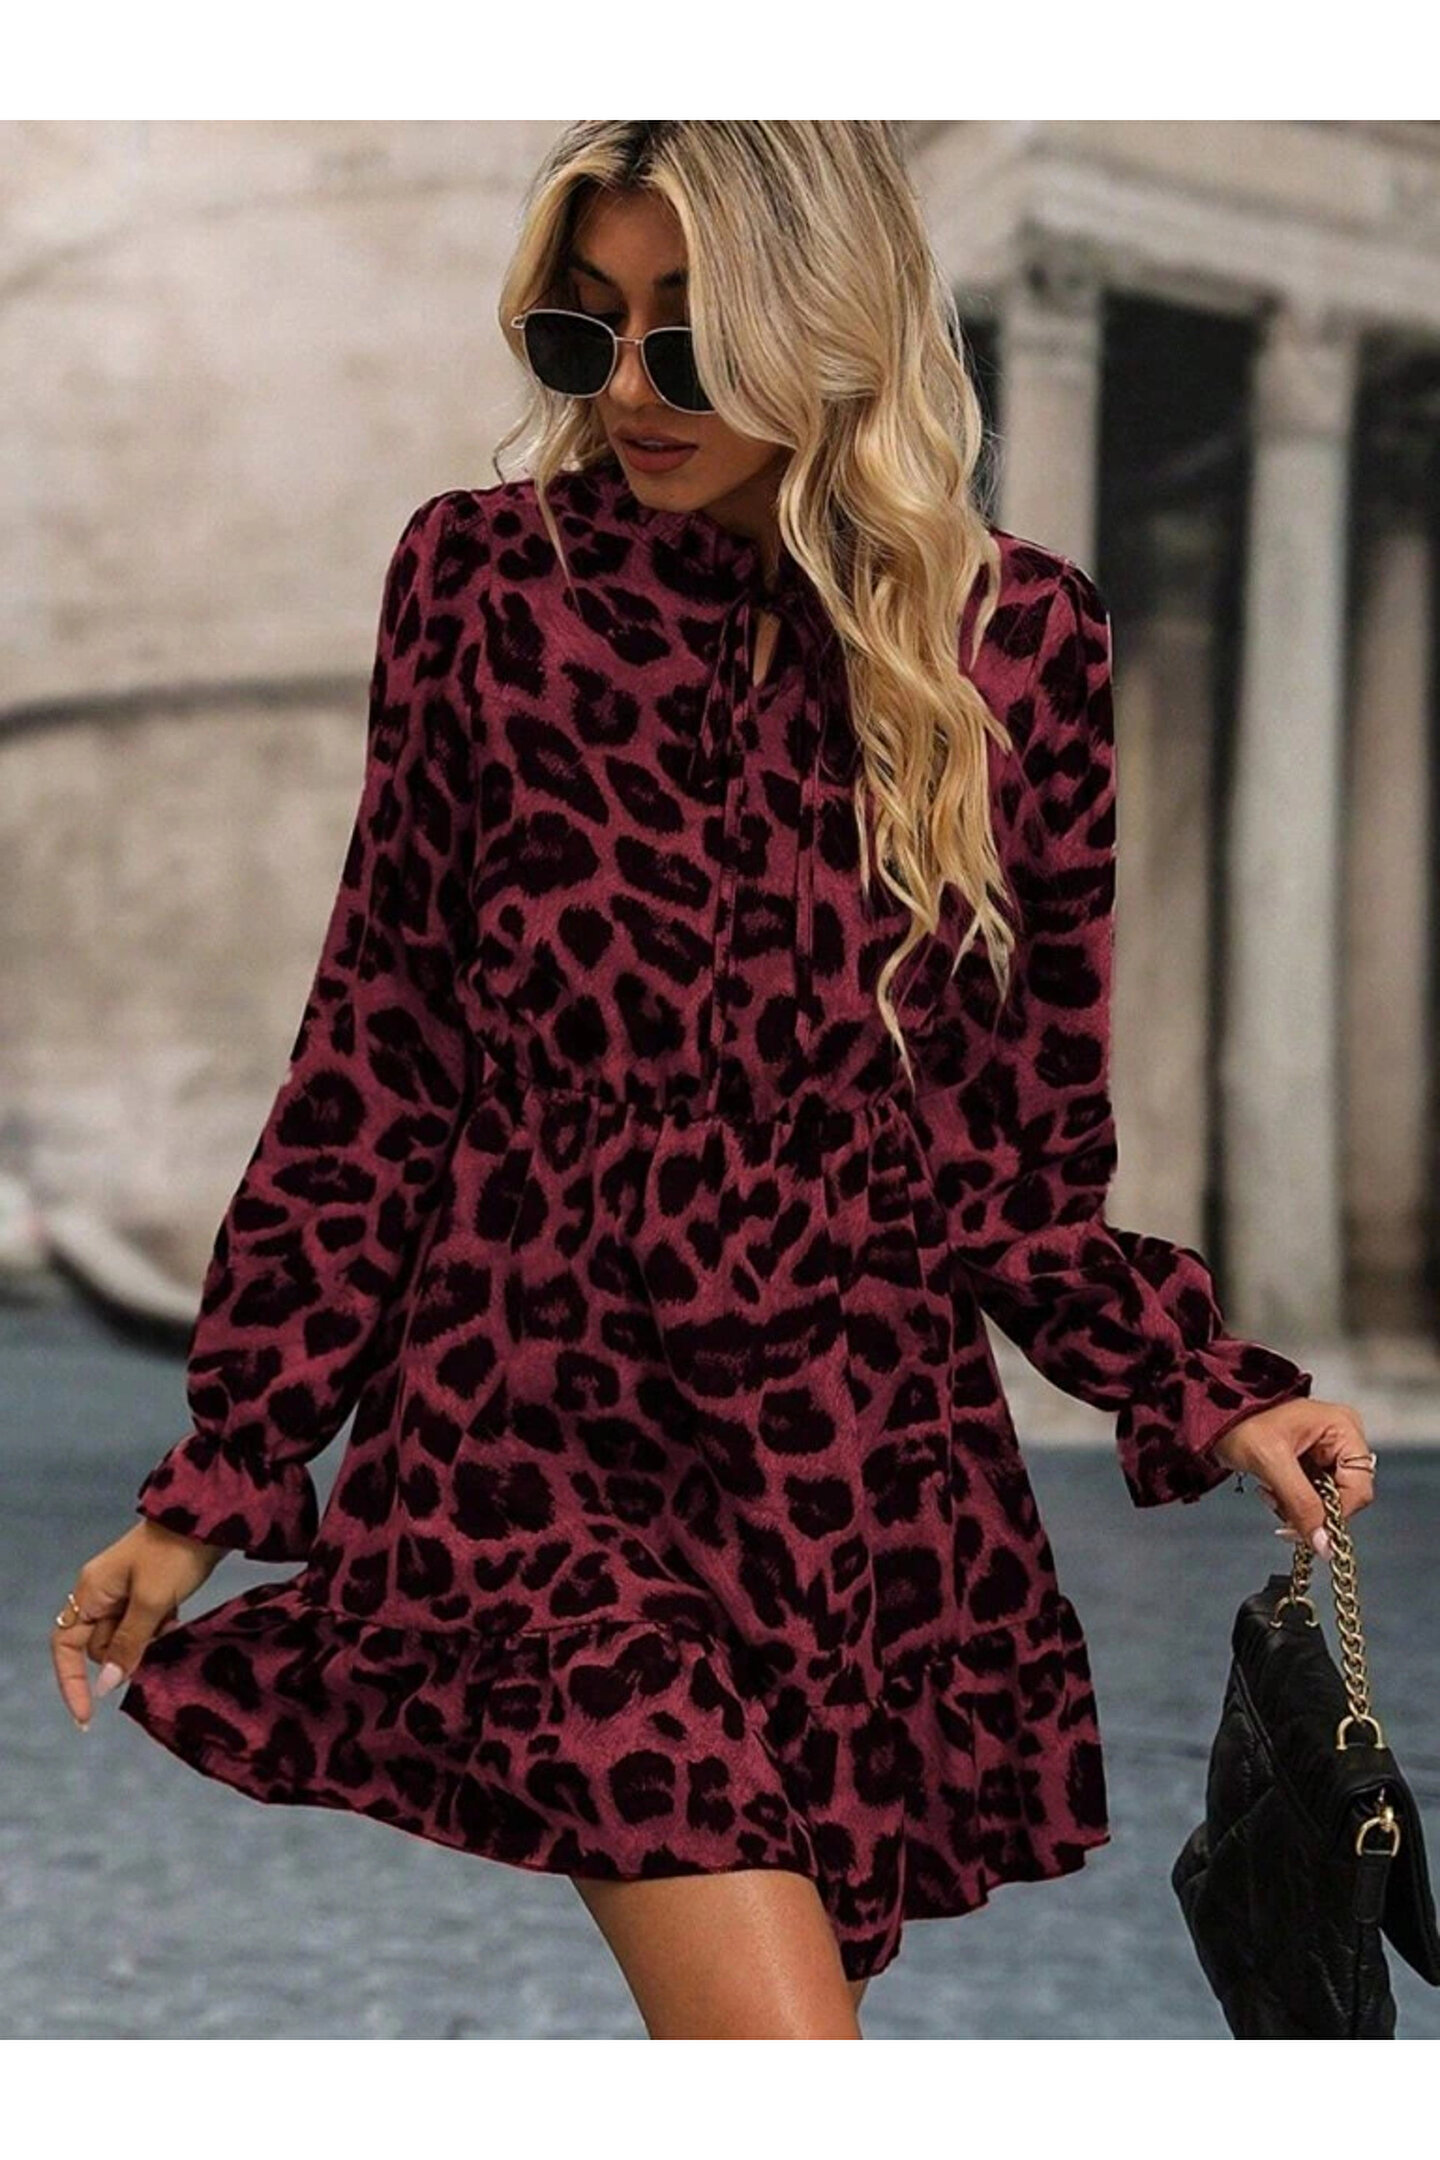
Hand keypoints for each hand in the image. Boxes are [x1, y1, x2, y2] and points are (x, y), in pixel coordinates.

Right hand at [50, 1520, 227, 1730]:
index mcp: (91, 1591)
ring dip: (147, 1641)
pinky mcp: (149, 1591)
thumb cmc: (175, 1552)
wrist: (210, 1517)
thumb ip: (128, 1644)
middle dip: (125, 1653)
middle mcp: (102, 1592)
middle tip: (158, 1635)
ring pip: (125, 1638)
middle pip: (100, 1645)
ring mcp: (125, 1591)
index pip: (66, 1646)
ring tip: (171, 1621)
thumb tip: (106, 1685)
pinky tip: (177, 1618)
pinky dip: (160, 1629)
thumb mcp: (151, 1601)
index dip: (72, 1682)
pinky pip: (145, 1626)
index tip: (88, 1716)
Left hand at [1209, 1396, 1375, 1557]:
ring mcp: (1328, 1452)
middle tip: (1280, 1510)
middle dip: (1310, 1510)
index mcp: (1344, 1428)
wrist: (1214, 1416)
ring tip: (1269, 1492)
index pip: (1358, 1488)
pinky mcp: (1312, 1463)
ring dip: (1297, 1508)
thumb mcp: (1270, 1462)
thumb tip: (1325, 1546)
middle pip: (1345, 1497)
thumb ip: (1301, 1503)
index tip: (1308, 1531)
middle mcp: (1343, 1439)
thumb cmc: (1241, 1423)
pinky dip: (1291, 1503)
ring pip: (1327, 1501)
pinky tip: (1270, 1490)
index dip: (1335, 1515)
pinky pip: (1312, 1497)